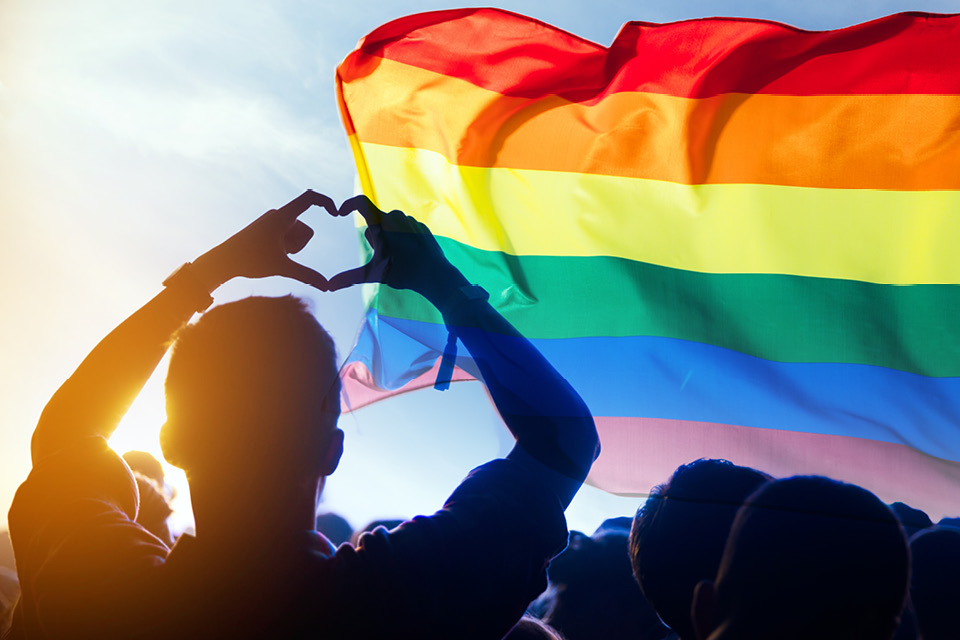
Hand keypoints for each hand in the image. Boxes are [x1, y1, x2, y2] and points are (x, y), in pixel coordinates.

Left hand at [194, 190, 335, 290]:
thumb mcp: (282, 268)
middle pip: (306, 231)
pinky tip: (269, 255)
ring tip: (272, 255)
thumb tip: (328, 287)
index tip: (337, 213)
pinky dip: (284, 248)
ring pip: (297, 236)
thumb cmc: (250, 261)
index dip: (326, 202)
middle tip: (280, 255)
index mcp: (282, 216)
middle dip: (299, 246)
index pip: (309, 198)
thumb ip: (307, 275)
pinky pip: (288, 238)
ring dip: (291, 249)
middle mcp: (278, 214)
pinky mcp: (268, 228)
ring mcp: (273, 221)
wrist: (224, 261)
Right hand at [324, 195, 466, 301]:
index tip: (340, 212)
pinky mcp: (421, 226)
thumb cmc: (404, 273)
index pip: (360, 203)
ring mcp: (410, 220)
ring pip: (390, 225)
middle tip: (384, 255)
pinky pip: (405, 229)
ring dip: (389, 238)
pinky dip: (403, 239)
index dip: (347, 205)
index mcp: (382, 224)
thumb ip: (350, 277)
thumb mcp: (375, 274)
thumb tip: (328, 287)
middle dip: (375, 237)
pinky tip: (410, 254)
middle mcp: (396, 216)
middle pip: (375, 222)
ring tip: (399, 257)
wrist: (435, 275)